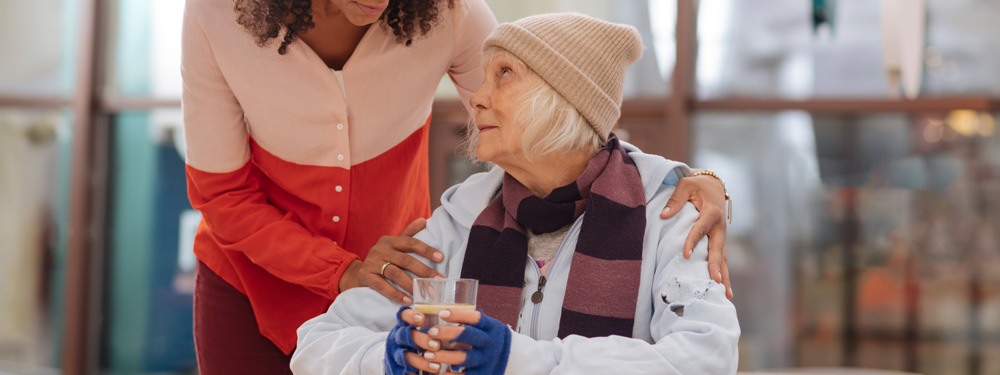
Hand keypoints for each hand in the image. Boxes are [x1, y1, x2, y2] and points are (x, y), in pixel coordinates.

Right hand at [338, 218, 443, 303]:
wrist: (357, 274)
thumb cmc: (382, 259)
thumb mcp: (394, 245)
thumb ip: (408, 233)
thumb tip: (424, 220)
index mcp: (390, 241)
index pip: (411, 242)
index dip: (427, 250)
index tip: (441, 258)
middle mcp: (380, 249)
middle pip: (405, 260)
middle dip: (424, 271)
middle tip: (438, 281)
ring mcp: (372, 263)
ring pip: (395, 273)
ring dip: (412, 285)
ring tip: (425, 293)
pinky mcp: (365, 276)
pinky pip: (382, 286)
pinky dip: (396, 294)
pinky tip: (408, 300)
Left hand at [395, 308, 510, 374]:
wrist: (512, 358)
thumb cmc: (491, 338)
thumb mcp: (487, 326)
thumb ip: (470, 321)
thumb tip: (440, 311)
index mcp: (490, 327)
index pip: (476, 318)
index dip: (459, 315)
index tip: (442, 313)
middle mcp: (489, 342)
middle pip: (468, 336)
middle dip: (448, 333)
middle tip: (431, 331)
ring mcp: (485, 360)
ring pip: (463, 358)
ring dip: (443, 356)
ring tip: (427, 354)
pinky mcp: (482, 374)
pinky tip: (435, 372)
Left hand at [660, 169, 733, 298]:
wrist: (714, 185)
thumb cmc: (697, 185)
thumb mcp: (686, 185)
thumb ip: (675, 200)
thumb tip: (664, 215)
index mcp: (711, 212)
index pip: (700, 229)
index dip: (693, 242)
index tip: (686, 255)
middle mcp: (719, 227)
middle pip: (718, 249)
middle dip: (715, 266)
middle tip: (714, 281)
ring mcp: (721, 236)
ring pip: (723, 258)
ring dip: (724, 276)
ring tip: (726, 295)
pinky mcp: (719, 241)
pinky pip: (721, 259)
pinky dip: (723, 273)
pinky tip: (724, 290)